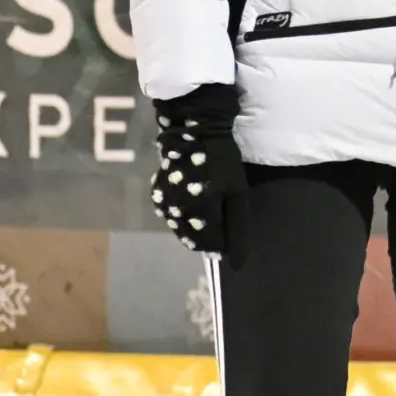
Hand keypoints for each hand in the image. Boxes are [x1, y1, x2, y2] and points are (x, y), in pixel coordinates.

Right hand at [152, 87, 249, 253]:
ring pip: (182, 232)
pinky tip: (193, 202)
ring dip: (195, 228)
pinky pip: (173, 220)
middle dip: (209, 235)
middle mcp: (177, 212)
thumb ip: (238, 228)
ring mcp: (163, 205)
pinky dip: (184, 218)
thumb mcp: (238, 193)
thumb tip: (237, 264)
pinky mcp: (157, 198)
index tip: (229, 227)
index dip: (223, 242)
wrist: (192, 131)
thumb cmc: (222, 161)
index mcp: (199, 211)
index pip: (211, 246)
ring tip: (207, 207)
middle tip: (219, 215)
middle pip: (195, 242)